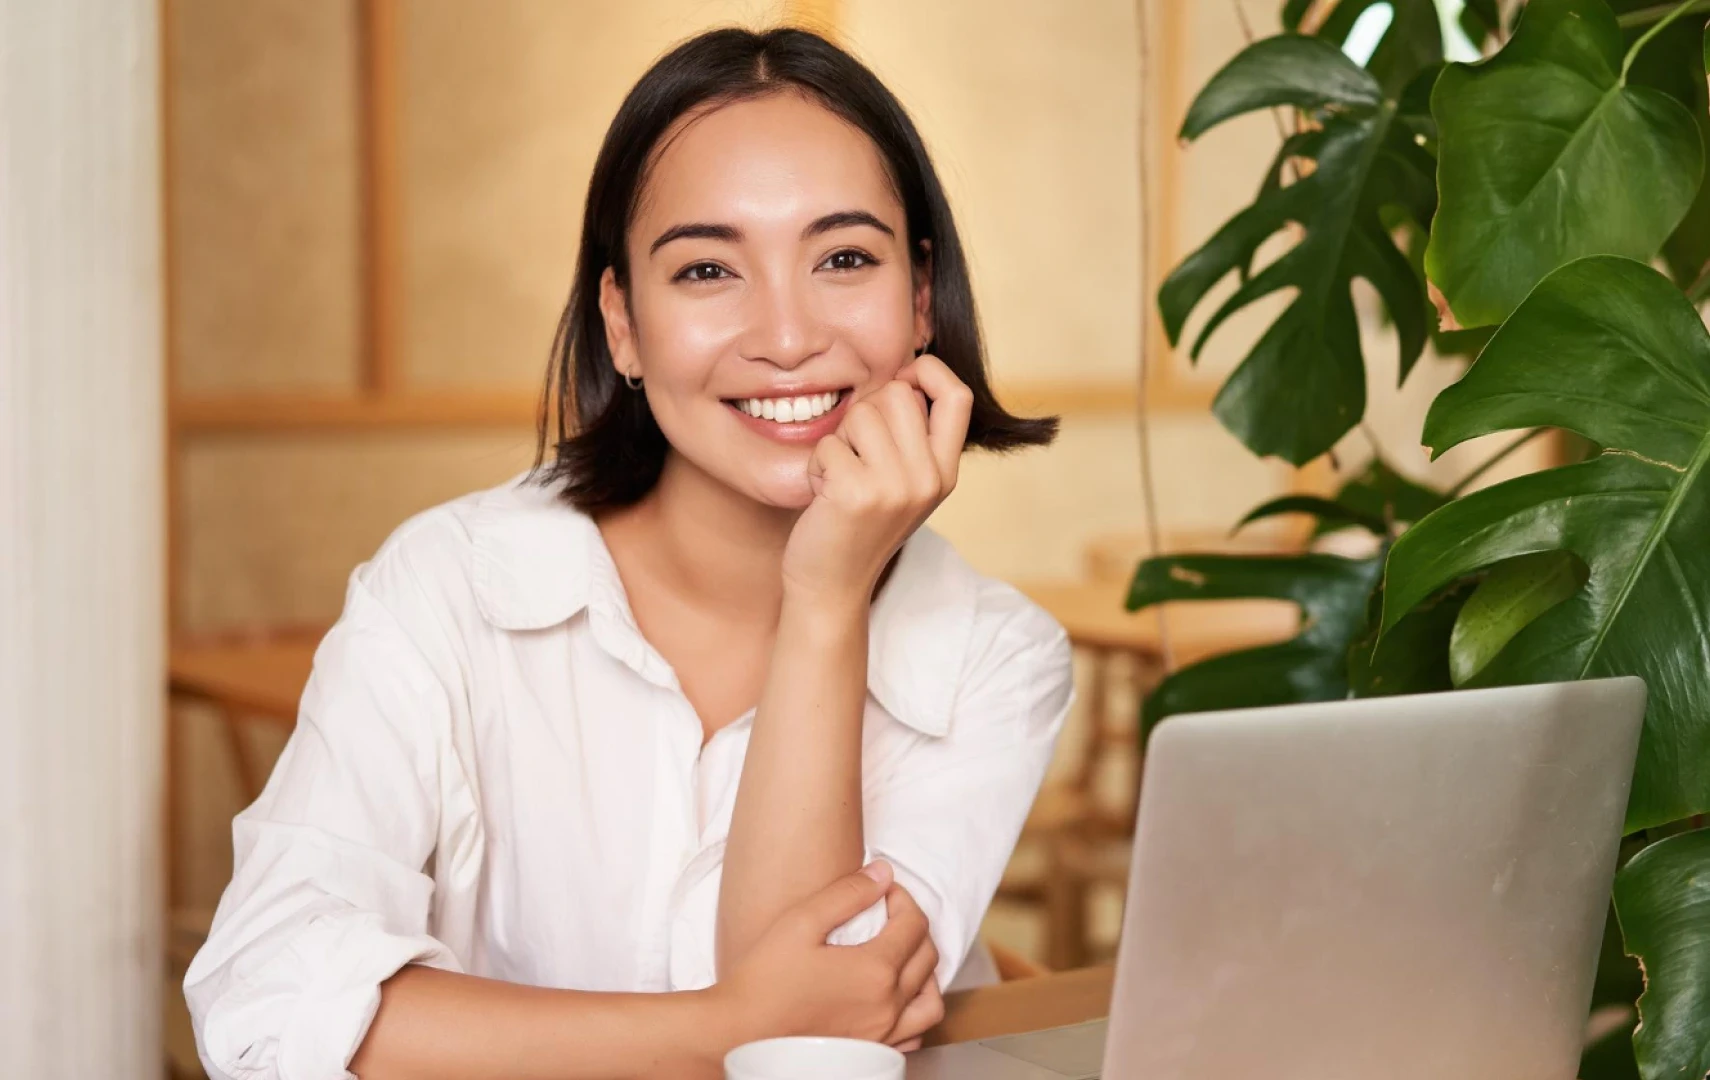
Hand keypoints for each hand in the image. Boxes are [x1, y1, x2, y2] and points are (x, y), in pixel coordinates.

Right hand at [713, 861, 940, 1044]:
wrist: (739, 1033)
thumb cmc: (764, 980)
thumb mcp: (802, 922)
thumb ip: (847, 893)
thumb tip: (883, 873)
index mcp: (875, 970)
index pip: (914, 923)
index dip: (902, 897)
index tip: (883, 891)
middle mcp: (888, 1005)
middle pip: (927, 956)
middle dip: (914, 925)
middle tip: (889, 913)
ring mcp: (883, 1034)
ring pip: (931, 999)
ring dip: (925, 971)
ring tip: (901, 955)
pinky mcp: (872, 1053)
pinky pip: (915, 1034)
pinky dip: (915, 1012)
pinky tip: (896, 999)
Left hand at [782, 355, 972, 607]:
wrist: (833, 586)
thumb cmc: (858, 526)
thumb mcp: (903, 483)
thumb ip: (912, 438)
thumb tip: (904, 374)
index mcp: (945, 472)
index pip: (958, 395)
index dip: (927, 372)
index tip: (900, 380)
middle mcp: (929, 479)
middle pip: (898, 393)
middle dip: (866, 411)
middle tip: (855, 452)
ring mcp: (897, 487)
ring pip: (860, 413)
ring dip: (838, 440)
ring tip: (839, 476)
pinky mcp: (858, 494)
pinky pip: (828, 444)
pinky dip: (817, 465)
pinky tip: (823, 495)